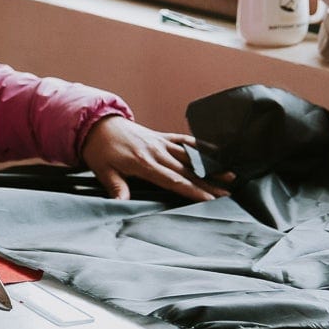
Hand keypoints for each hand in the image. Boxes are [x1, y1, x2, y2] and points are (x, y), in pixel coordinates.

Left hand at [79, 116, 228, 203]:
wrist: (97, 124)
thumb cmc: (100, 151)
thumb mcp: (103, 171)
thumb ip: (116, 187)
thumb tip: (122, 204)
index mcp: (144, 163)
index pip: (174, 180)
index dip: (193, 191)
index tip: (210, 199)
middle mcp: (157, 152)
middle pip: (188, 171)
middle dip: (209, 183)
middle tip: (228, 193)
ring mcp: (161, 143)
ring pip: (191, 157)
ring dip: (211, 166)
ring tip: (231, 174)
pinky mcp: (162, 137)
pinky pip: (184, 141)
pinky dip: (200, 147)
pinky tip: (215, 152)